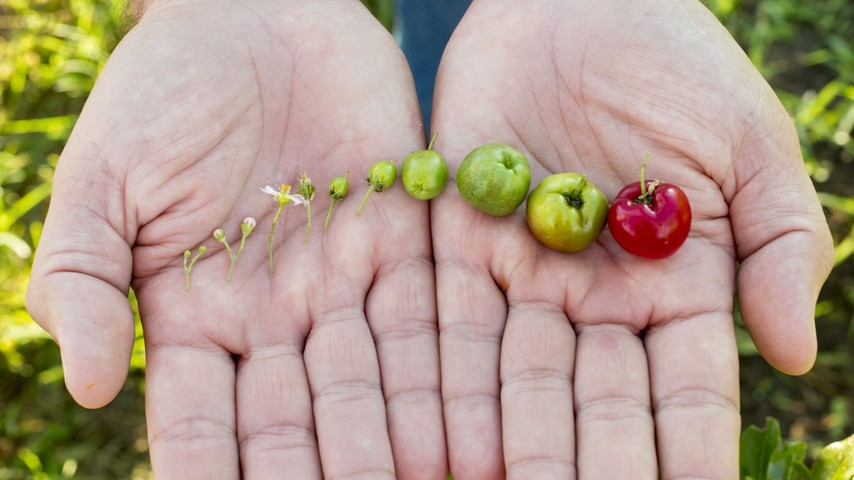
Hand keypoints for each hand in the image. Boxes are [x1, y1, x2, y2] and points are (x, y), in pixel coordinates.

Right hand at [26, 1, 444, 477]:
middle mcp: (276, 313)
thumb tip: (89, 386)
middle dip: (318, 472)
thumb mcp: (104, 180)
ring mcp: (343, 279)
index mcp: (196, 313)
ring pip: (371, 380)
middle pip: (297, 416)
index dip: (211, 472)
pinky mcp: (404, 238)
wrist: (253, 12)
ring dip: (393, 440)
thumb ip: (83, 280)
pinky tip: (461, 424)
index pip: (202, 418)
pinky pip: (427, 314)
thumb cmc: (163, 90)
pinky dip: (444, 371)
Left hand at [431, 0, 833, 476]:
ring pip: (515, 378)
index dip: (687, 452)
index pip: (684, 390)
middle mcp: (593, 297)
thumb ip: (783, 248)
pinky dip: (444, 381)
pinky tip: (442, 440)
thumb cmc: (679, 66)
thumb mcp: (751, 148)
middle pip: (593, 403)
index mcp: (675, 286)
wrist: (581, 3)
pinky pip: (447, 321)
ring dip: (509, 446)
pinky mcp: (456, 240)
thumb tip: (791, 355)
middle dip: (589, 468)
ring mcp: (523, 273)